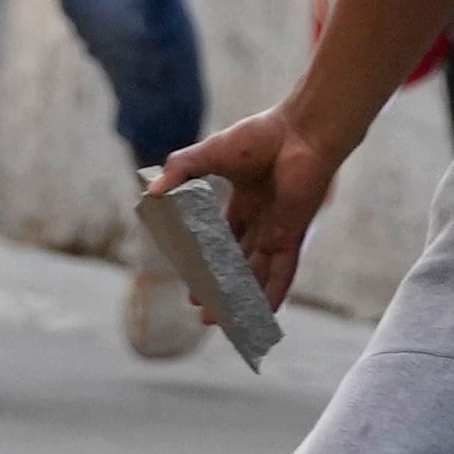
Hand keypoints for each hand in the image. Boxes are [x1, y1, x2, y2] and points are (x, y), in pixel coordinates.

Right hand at [149, 106, 337, 307]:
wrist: (301, 132)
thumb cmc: (261, 136)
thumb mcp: (210, 154)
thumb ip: (181, 171)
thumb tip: (153, 192)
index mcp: (246, 199)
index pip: (224, 237)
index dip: (208, 259)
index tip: (193, 279)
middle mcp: (263, 219)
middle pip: (239, 262)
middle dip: (220, 286)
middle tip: (202, 309)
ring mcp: (279, 229)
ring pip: (258, 274)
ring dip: (241, 297)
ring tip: (219, 320)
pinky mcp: (293, 236)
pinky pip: (283, 272)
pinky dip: (273, 294)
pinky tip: (262, 315)